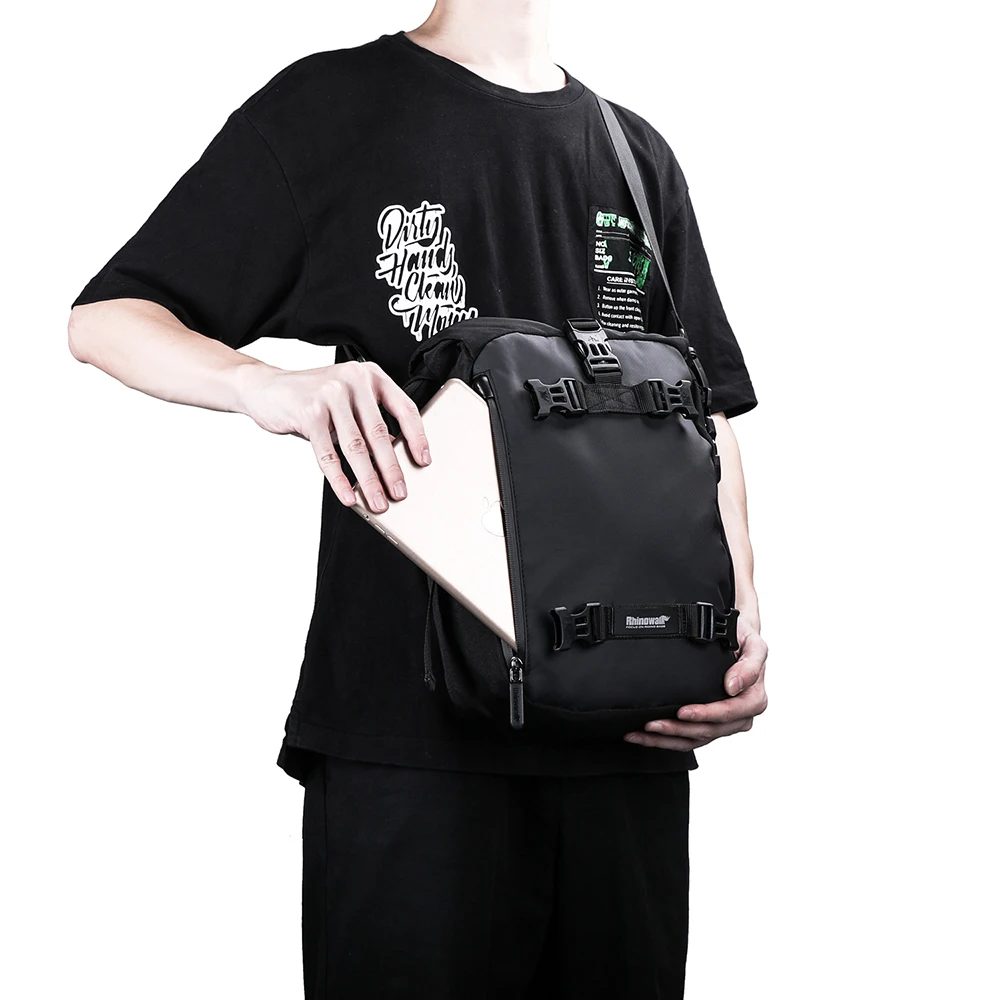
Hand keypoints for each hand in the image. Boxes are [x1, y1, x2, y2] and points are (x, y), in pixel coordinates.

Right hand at [240, 360, 429, 510]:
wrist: (266, 388)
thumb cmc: (311, 397)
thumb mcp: (347, 399)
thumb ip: (368, 418)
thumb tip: (393, 456)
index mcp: (370, 376)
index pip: (404, 408)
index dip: (417, 437)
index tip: (424, 461)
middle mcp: (353, 381)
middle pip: (380, 433)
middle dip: (391, 469)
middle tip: (400, 492)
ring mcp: (330, 395)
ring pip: (356, 447)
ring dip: (368, 480)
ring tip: (377, 501)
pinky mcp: (309, 413)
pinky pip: (329, 454)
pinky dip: (340, 480)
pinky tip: (348, 496)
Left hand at [623, 617, 767, 749]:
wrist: (737, 638)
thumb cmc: (743, 639)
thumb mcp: (754, 644)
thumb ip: (750, 665)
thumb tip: (733, 687)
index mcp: (753, 699)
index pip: (729, 714)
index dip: (705, 715)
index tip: (683, 711)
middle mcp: (740, 715)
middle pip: (708, 731)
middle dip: (678, 729)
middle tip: (653, 724)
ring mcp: (724, 723)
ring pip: (695, 739)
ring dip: (667, 739)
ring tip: (642, 733)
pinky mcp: (709, 725)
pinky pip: (689, 739)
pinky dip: (666, 740)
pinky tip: (646, 736)